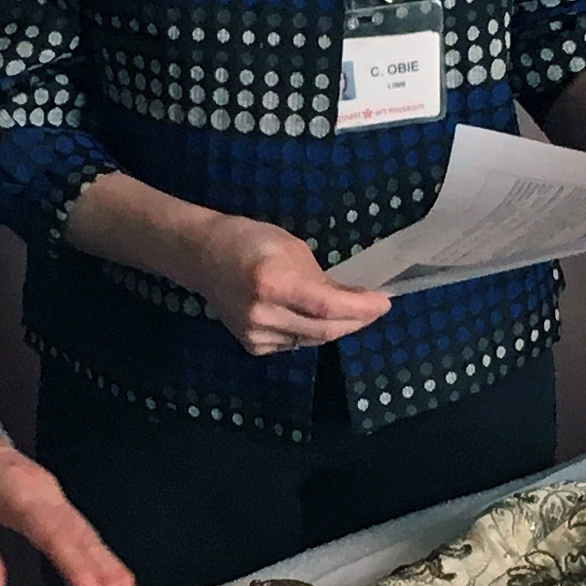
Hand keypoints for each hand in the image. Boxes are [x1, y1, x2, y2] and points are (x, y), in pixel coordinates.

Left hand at [0, 429, 139, 585]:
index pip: (52, 530)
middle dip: (105, 573)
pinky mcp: (56, 508)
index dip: (75, 564)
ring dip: (112, 571)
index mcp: (17, 487)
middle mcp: (45, 492)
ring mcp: (54, 499)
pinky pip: (83, 536)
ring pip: (88, 536)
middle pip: (80, 535)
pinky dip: (103, 562)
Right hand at [185, 213, 392, 354]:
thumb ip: (321, 278)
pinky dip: (310, 332)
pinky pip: (294, 343)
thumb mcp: (291, 248)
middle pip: (324, 329)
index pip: (327, 305)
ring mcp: (255, 334)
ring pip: (312, 339)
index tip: (384, 302)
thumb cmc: (249, 240)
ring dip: (335, 326)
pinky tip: (312, 317)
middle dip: (355, 320)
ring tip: (349, 311)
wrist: (202, 256)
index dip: (360, 308)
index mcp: (273, 282)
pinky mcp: (253, 345)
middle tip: (374, 309)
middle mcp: (263, 314)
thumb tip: (352, 299)